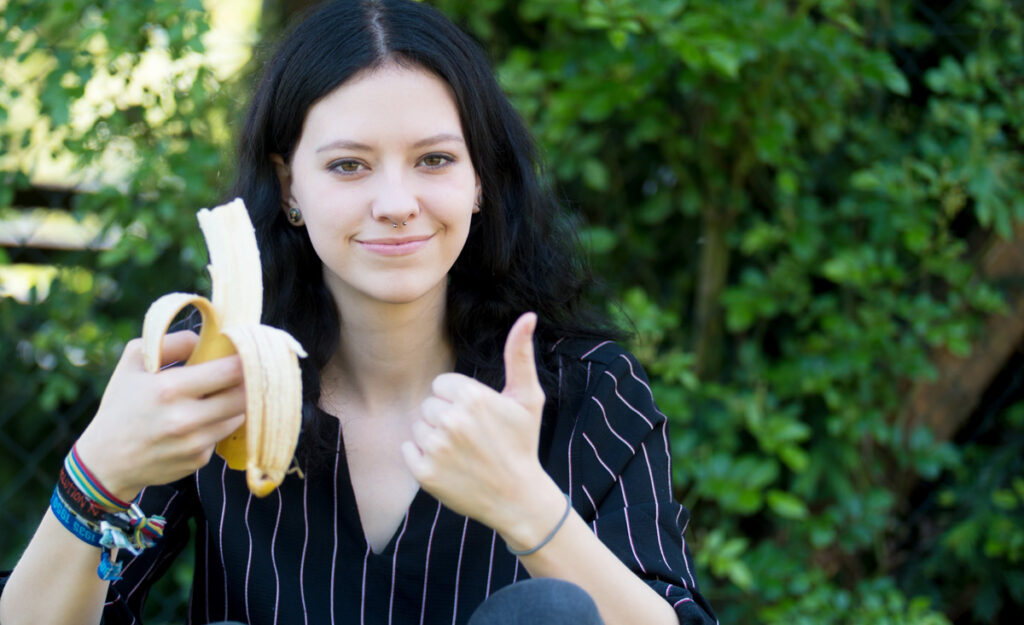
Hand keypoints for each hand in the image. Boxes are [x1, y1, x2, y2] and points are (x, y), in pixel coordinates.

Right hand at [74, 331, 246, 500]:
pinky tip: (201, 421)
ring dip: (236, 403)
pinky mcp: (199, 460)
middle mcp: (185, 419)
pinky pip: (222, 435)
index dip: (247, 359)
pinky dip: (218, 425)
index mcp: (169, 389)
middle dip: (249, 381)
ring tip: (220, 394)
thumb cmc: (121, 404)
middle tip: (248, 372)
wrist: (106, 461)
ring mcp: (194, 443)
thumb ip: (173, 343)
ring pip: (239, 415)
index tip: (252, 352)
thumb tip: (209, 338)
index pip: (231, 371)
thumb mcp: (134, 362)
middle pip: (244, 395)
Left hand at [401, 312, 557, 533]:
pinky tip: (448, 466)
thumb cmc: (523, 443)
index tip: (479, 419)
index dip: (459, 401)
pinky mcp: (425, 473)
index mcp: (472, 397)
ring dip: (434, 439)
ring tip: (461, 453)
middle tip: (472, 439)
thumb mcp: (528, 398)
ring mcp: (437, 448)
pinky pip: (408, 451)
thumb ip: (520, 354)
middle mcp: (452, 421)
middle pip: (428, 406)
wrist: (518, 498)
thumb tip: (528, 315)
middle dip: (446, 419)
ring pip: (418, 428)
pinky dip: (422, 459)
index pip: (442, 386)